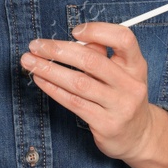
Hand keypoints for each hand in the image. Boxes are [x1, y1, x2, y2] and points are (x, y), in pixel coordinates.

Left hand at [22, 22, 167, 167]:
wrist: (138, 136)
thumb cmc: (123, 97)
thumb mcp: (122, 74)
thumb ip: (102, 56)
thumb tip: (71, 42)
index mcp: (137, 66)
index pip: (124, 39)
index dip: (99, 31)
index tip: (75, 31)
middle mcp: (131, 85)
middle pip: (93, 61)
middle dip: (59, 50)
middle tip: (36, 45)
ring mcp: (120, 106)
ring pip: (79, 83)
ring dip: (49, 70)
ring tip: (29, 61)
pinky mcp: (106, 124)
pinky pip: (73, 102)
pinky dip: (53, 89)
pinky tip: (40, 79)